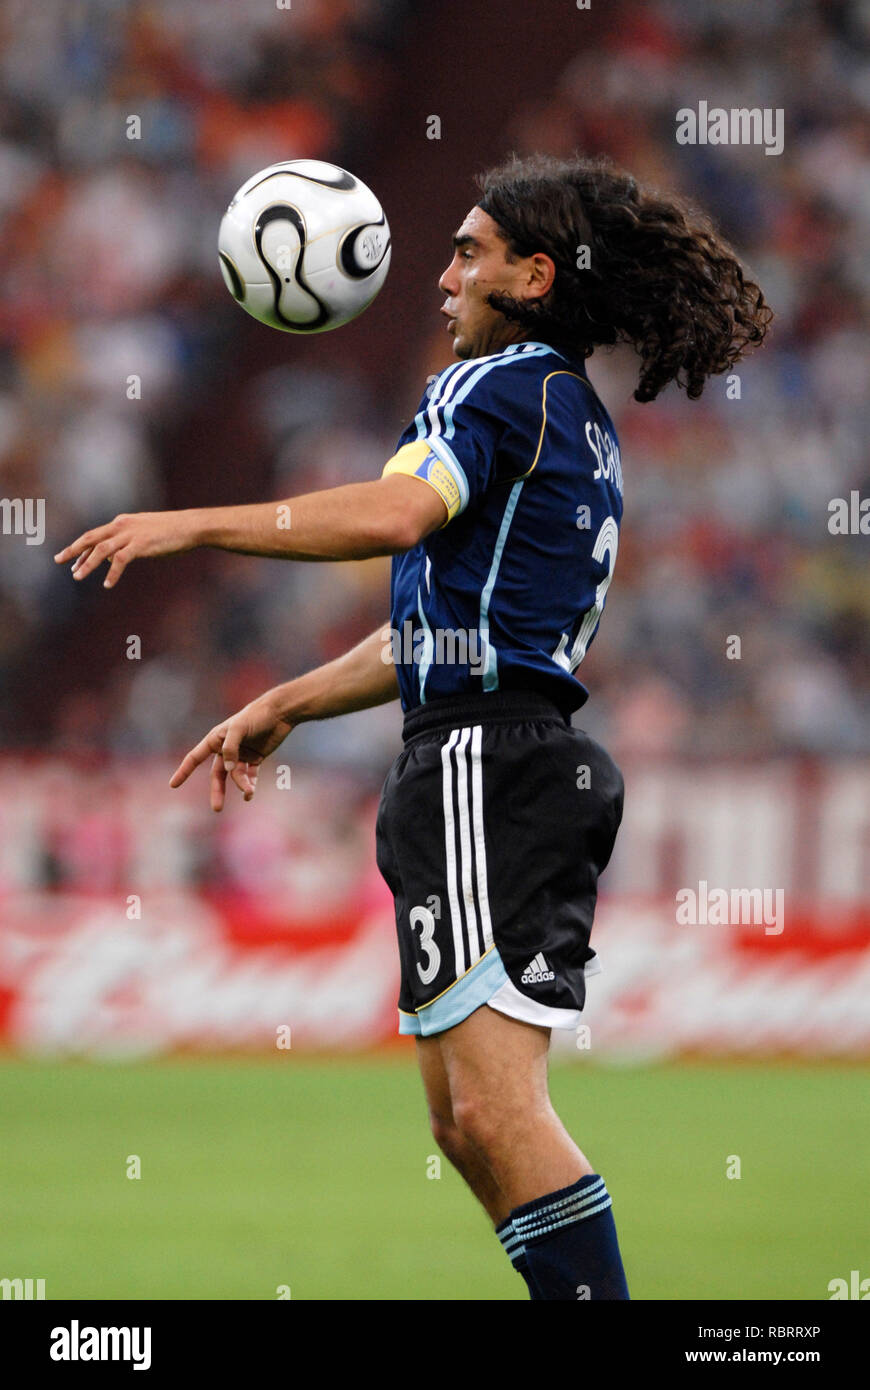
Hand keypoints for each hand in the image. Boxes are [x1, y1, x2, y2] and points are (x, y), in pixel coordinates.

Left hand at [53, 510, 199, 588]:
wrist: (190, 527)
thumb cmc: (172, 532)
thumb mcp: (144, 534)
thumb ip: (127, 543)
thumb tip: (112, 557)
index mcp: (122, 522)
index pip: (95, 535)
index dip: (80, 549)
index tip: (70, 561)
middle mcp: (122, 525)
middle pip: (90, 537)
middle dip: (73, 550)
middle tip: (58, 560)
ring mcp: (131, 534)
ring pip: (101, 549)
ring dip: (87, 564)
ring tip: (77, 577)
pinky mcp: (140, 545)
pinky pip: (120, 560)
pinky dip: (112, 573)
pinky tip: (107, 584)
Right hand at [169, 692, 295, 811]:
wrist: (280, 712)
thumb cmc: (256, 716)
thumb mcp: (239, 728)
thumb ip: (231, 747)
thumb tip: (227, 768)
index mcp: (215, 739)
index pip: (195, 757)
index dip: (184, 771)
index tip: (173, 785)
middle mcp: (225, 748)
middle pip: (217, 774)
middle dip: (217, 790)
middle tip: (217, 808)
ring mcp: (240, 754)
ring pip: (236, 776)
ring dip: (241, 785)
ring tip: (249, 792)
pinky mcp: (255, 757)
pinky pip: (250, 775)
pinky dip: (250, 785)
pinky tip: (250, 794)